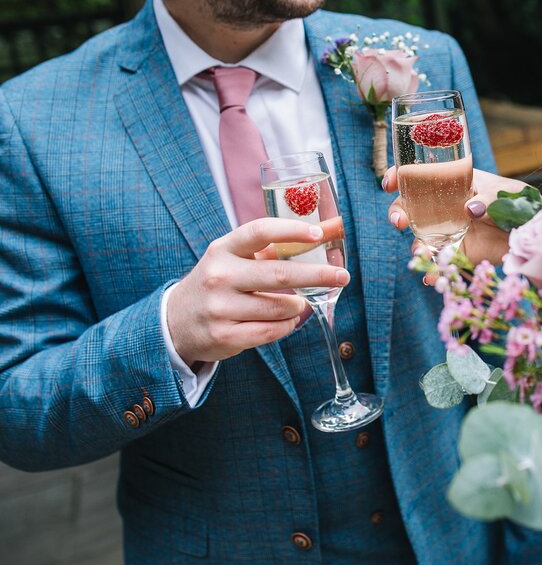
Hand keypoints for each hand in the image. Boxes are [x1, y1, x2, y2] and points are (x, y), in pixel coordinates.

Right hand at [167, 218, 349, 365]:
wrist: (176, 321)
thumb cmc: (221, 282)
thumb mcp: (238, 258)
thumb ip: (280, 245)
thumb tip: (332, 228)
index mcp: (224, 249)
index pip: (260, 232)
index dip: (292, 231)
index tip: (319, 233)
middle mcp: (220, 276)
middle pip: (279, 273)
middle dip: (317, 275)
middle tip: (342, 277)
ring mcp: (220, 307)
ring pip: (280, 307)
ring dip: (297, 306)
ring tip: (297, 302)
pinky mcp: (225, 336)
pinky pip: (272, 331)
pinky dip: (287, 325)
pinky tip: (286, 320)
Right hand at [382, 166, 524, 266]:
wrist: (532, 231)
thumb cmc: (517, 202)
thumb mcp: (505, 193)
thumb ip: (487, 197)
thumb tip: (470, 208)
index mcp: (451, 183)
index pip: (418, 176)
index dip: (399, 177)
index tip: (390, 183)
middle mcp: (443, 207)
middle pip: (409, 208)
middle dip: (397, 213)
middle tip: (399, 221)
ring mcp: (448, 232)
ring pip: (420, 239)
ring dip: (415, 247)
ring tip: (422, 254)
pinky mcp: (457, 254)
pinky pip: (439, 264)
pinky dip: (433, 273)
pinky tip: (432, 278)